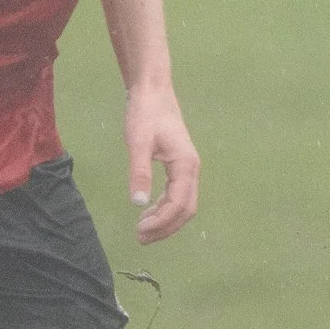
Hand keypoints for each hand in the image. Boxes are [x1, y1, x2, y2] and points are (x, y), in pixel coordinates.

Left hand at [123, 83, 199, 243]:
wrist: (152, 90)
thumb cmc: (145, 113)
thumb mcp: (138, 142)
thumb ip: (139, 172)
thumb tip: (138, 204)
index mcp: (185, 164)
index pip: (179, 204)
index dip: (162, 222)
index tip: (140, 231)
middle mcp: (191, 168)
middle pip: (186, 209)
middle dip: (166, 227)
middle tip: (140, 238)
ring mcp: (187, 167)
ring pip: (184, 203)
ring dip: (166, 220)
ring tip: (142, 229)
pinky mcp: (179, 165)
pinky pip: (178, 194)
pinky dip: (165, 208)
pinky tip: (148, 210)